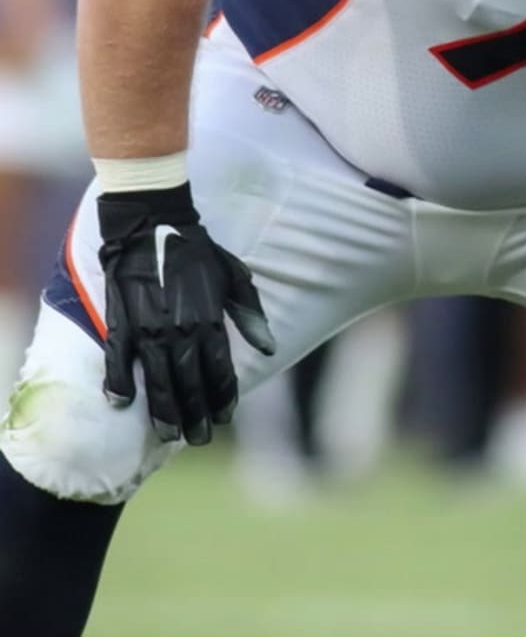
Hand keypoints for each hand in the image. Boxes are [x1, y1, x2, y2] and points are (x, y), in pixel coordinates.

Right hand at [97, 183, 275, 445]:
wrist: (153, 225)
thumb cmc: (198, 251)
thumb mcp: (234, 278)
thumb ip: (250, 315)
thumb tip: (268, 348)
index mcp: (209, 320)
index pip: (219, 370)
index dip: (223, 396)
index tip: (226, 416)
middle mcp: (179, 331)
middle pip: (189, 383)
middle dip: (196, 414)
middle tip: (201, 437)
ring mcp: (147, 329)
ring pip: (158, 380)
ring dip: (164, 411)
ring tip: (170, 435)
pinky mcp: (121, 323)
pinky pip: (118, 359)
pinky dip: (119, 381)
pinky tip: (121, 403)